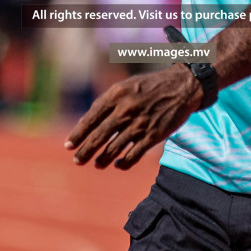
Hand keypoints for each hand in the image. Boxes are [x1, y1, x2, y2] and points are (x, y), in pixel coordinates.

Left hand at [65, 65, 201, 169]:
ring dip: (102, 160)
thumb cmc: (148, 86)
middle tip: (77, 161)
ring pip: (114, 148)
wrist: (181, 86)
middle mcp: (126, 110)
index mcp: (116, 95)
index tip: (68, 145)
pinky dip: (124, 163)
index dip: (78, 134)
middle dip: (85, 151)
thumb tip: (85, 123)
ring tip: (96, 164)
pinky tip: (118, 165)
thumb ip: (106, 103)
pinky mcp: (153, 135)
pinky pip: (134, 155)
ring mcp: (140, 124)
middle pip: (100, 136)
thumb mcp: (124, 86)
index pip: (91, 118)